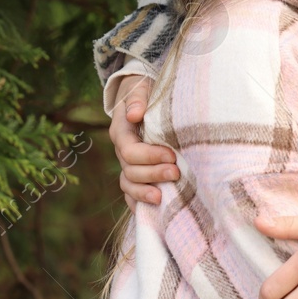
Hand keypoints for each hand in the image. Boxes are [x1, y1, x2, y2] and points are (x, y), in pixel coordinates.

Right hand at [108, 76, 180, 206]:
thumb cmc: (146, 92)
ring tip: (163, 197)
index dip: (149, 156)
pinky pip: (131, 193)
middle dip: (153, 174)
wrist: (143, 98)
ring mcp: (127, 164)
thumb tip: (135, 114)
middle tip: (176, 173)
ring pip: (128, 184)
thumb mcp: (141, 88)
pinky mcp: (135, 173)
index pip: (130, 150)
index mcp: (121, 131)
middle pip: (130, 170)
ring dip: (145, 193)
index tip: (172, 155)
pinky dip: (138, 203)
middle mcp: (122, 151)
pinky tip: (153, 210)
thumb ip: (138, 99)